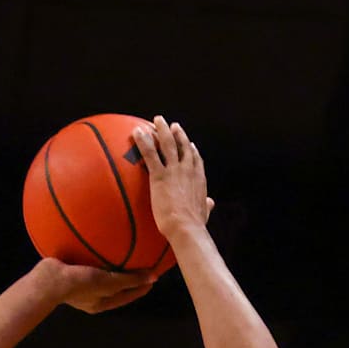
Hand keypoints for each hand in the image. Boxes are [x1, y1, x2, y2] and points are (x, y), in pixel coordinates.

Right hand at [36, 258, 155, 313]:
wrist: (46, 281)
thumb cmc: (78, 285)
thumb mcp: (107, 283)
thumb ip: (129, 280)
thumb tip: (153, 276)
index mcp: (100, 303)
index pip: (127, 295)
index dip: (141, 286)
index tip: (154, 276)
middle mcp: (90, 295)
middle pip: (115, 284)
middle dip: (127, 275)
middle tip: (141, 262)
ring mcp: (78, 283)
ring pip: (100, 271)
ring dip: (109, 262)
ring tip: (120, 248)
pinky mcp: (68, 271)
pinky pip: (86, 259)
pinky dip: (93, 250)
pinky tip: (97, 236)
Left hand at [132, 115, 214, 239]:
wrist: (186, 227)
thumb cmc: (194, 224)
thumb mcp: (204, 212)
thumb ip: (206, 205)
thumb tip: (210, 203)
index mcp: (199, 179)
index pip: (195, 159)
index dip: (191, 149)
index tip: (189, 143)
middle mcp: (188, 170)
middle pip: (182, 146)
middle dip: (177, 134)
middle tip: (172, 125)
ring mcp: (174, 171)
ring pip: (167, 144)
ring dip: (161, 130)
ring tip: (157, 120)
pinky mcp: (159, 176)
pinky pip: (150, 154)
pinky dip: (143, 141)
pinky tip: (137, 132)